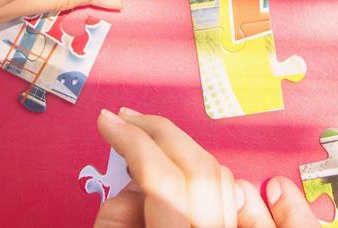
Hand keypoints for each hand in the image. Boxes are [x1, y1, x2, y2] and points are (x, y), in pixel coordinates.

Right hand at [93, 108, 328, 227]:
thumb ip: (119, 221)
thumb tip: (130, 189)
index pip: (161, 177)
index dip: (132, 140)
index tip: (107, 123)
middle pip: (199, 169)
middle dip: (159, 134)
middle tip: (125, 120)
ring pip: (221, 181)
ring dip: (181, 155)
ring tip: (143, 148)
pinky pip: (230, 206)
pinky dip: (203, 184)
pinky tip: (177, 181)